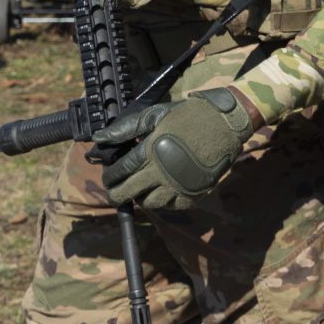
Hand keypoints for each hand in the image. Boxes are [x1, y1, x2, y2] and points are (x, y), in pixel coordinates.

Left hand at [94, 88, 256, 209]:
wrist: (224, 123)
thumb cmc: (187, 116)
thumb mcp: (155, 116)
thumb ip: (126, 128)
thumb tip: (98, 138)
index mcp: (150, 151)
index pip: (120, 171)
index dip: (110, 175)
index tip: (108, 176)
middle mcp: (161, 172)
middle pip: (128, 192)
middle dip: (117, 192)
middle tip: (115, 189)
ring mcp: (177, 186)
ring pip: (148, 203)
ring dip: (139, 197)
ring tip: (139, 189)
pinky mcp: (192, 194)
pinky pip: (170, 207)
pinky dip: (162, 201)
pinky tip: (160, 191)